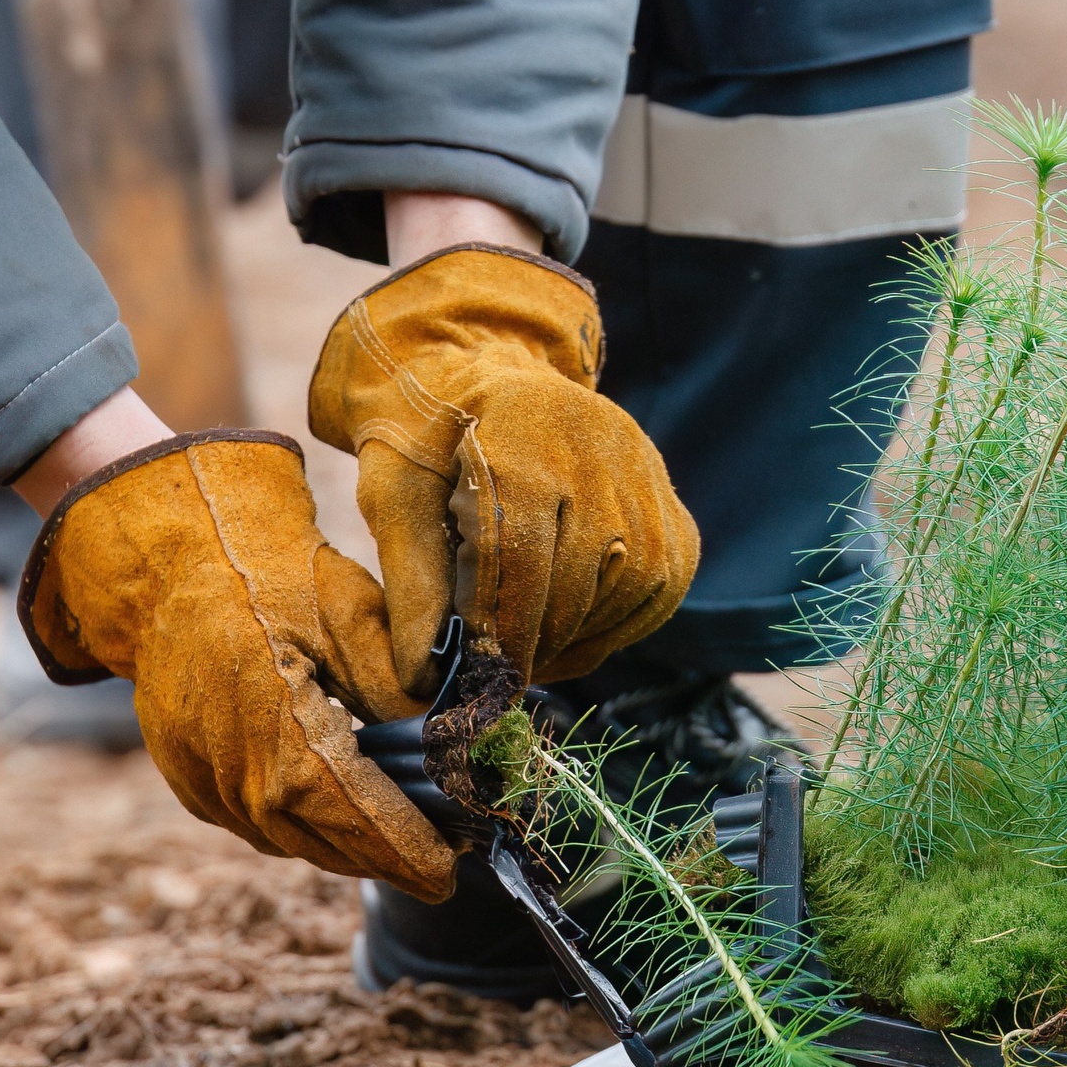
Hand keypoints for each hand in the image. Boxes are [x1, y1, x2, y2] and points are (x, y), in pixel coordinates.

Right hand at [17, 430, 458, 900]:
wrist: (175, 565)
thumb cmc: (271, 576)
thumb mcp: (352, 613)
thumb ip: (402, 685)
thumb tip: (450, 742)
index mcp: (278, 732)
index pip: (354, 816)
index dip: (405, 850)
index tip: (448, 873)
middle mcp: (233, 774)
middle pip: (324, 843)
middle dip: (385, 859)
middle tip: (438, 864)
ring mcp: (203, 782)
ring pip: (288, 841)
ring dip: (344, 849)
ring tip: (398, 846)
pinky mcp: (189, 781)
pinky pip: (254, 825)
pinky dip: (301, 829)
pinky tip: (337, 818)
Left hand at [309, 244, 699, 695]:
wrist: (485, 379)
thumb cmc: (427, 443)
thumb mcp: (393, 496)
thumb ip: (411, 584)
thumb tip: (419, 680)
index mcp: (522, 435)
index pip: (520, 557)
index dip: (498, 634)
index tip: (473, 687)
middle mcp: (601, 448)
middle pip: (576, 581)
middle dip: (531, 644)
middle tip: (492, 679)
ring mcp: (647, 476)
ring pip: (626, 593)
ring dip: (574, 640)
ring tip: (525, 651)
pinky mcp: (673, 509)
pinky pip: (658, 591)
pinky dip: (613, 627)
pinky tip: (568, 631)